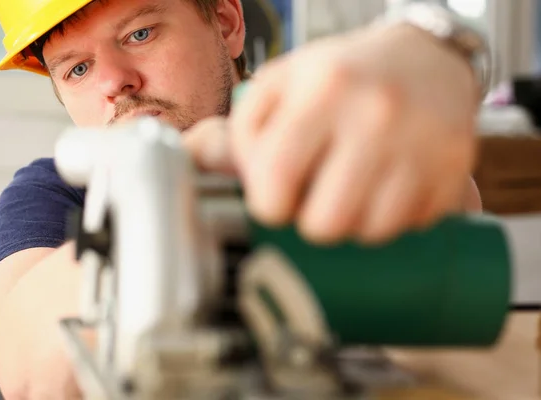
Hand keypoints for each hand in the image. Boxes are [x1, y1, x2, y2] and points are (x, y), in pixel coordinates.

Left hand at [185, 23, 481, 244]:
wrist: (426, 58)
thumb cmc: (341, 76)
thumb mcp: (280, 84)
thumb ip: (240, 131)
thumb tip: (205, 174)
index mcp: (321, 92)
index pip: (274, 186)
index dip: (268, 205)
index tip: (276, 197)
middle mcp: (375, 117)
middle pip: (324, 224)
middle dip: (309, 221)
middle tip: (315, 197)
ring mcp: (422, 145)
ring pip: (370, 234)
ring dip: (351, 224)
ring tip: (351, 192)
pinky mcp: (455, 169)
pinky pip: (410, 229)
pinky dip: (391, 220)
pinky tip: (385, 190)